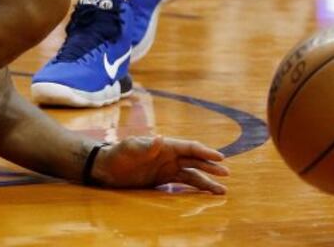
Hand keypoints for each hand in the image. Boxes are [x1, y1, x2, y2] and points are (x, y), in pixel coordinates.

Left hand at [92, 136, 229, 193]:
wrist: (106, 168)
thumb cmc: (118, 154)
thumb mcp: (130, 149)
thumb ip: (146, 146)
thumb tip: (160, 139)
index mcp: (165, 145)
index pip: (189, 148)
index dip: (205, 152)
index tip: (220, 158)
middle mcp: (169, 156)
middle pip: (195, 160)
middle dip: (211, 166)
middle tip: (227, 173)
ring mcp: (167, 168)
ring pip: (193, 173)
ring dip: (207, 180)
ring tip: (222, 191)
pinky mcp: (163, 179)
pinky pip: (184, 183)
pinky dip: (196, 188)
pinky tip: (206, 194)